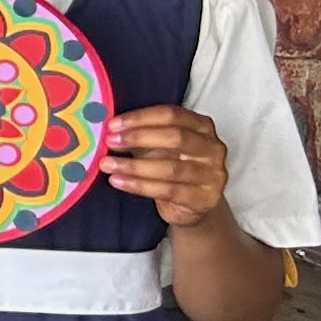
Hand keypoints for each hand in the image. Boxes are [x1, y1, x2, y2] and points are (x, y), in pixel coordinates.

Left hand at [103, 104, 234, 228]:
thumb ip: (138, 136)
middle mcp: (213, 147)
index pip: (171, 115)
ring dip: (134, 166)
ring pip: (171, 168)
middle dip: (138, 138)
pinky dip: (140, 186)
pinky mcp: (205, 198)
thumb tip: (109, 131)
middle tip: (110, 142)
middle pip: (176, 137)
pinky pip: (169, 191)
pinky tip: (118, 182)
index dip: (140, 118)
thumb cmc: (172, 167)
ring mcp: (213, 174)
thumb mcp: (157, 147)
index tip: (113, 125)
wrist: (192, 206)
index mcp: (202, 126)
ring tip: (107, 165)